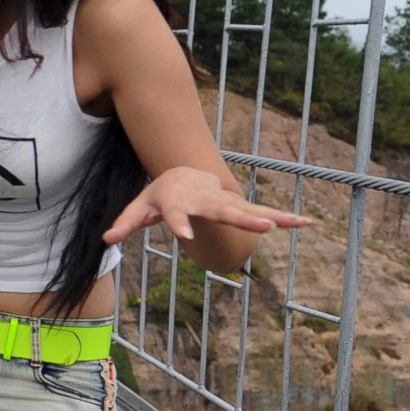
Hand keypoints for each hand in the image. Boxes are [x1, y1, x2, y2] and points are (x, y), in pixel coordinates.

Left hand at [102, 166, 308, 244]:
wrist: (182, 172)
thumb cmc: (158, 195)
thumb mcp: (138, 207)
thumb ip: (125, 222)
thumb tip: (105, 238)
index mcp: (178, 201)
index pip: (177, 214)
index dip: (179, 224)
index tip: (184, 236)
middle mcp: (205, 200)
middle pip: (222, 210)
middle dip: (240, 218)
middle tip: (261, 227)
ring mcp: (224, 202)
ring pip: (246, 210)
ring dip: (267, 216)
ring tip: (290, 224)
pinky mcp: (239, 207)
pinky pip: (261, 211)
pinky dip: (283, 217)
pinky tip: (304, 223)